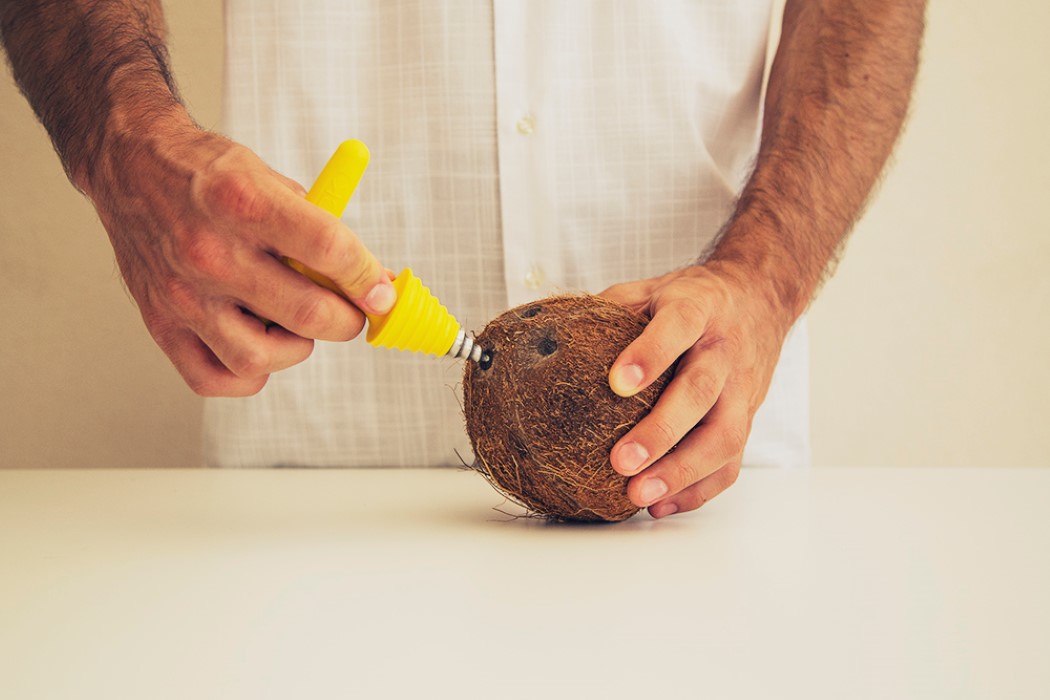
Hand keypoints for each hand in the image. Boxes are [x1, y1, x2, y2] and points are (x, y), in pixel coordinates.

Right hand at [85, 116, 394, 395]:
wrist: (131, 165)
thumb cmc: (212, 176)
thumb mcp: (271, 179)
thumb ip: (321, 231)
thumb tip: (376, 284)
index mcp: (244, 200)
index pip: (329, 249)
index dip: (367, 277)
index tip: (382, 292)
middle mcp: (209, 251)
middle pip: (306, 313)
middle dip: (346, 319)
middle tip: (348, 311)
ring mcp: (182, 293)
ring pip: (261, 357)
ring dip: (295, 347)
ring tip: (292, 321)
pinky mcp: (160, 322)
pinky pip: (215, 379)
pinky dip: (248, 373)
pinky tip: (258, 341)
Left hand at [599, 262, 792, 517]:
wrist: (761, 297)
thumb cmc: (696, 298)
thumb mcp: (654, 287)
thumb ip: (614, 306)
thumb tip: (561, 334)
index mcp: (698, 309)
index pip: (678, 328)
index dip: (650, 355)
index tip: (617, 384)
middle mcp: (724, 351)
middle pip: (700, 393)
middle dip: (662, 432)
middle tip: (622, 461)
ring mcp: (742, 389)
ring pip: (724, 436)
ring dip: (682, 472)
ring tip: (640, 495)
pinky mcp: (748, 419)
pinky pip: (731, 462)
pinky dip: (699, 489)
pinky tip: (663, 504)